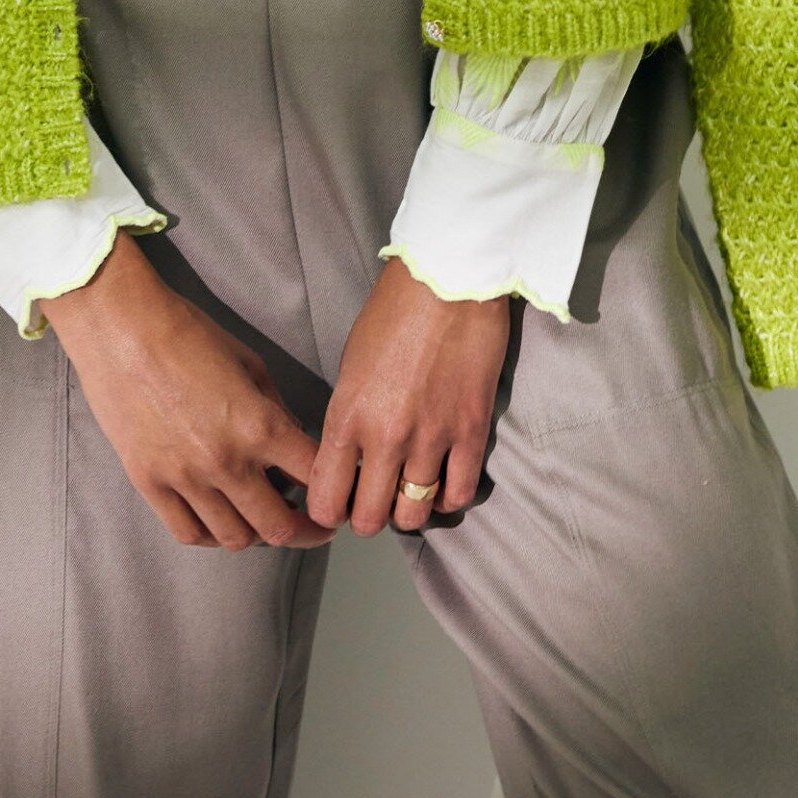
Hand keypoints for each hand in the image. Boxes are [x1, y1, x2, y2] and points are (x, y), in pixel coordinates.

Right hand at [42, 231, 330, 551]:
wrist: (121, 328)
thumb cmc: (188, 333)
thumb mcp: (250, 362)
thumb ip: (277, 409)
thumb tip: (294, 444)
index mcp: (260, 426)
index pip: (314, 478)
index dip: (332, 492)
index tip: (334, 497)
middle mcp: (227, 462)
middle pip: (278, 527)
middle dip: (303, 531)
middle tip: (310, 526)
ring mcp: (186, 479)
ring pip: (235, 539)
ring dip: (256, 533)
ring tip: (261, 517)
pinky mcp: (150, 484)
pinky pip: (188, 532)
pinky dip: (211, 535)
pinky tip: (220, 521)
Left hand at [306, 256, 509, 536]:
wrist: (449, 278)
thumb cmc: (394, 311)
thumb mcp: (351, 364)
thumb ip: (349, 416)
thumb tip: (351, 457)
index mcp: (347, 417)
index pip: (326, 501)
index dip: (329, 511)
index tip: (337, 502)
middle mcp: (385, 437)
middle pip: (370, 519)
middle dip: (368, 516)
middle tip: (375, 498)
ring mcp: (432, 437)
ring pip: (414, 514)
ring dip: (409, 510)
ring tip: (409, 491)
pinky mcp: (471, 430)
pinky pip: (458, 493)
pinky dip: (448, 497)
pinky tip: (443, 482)